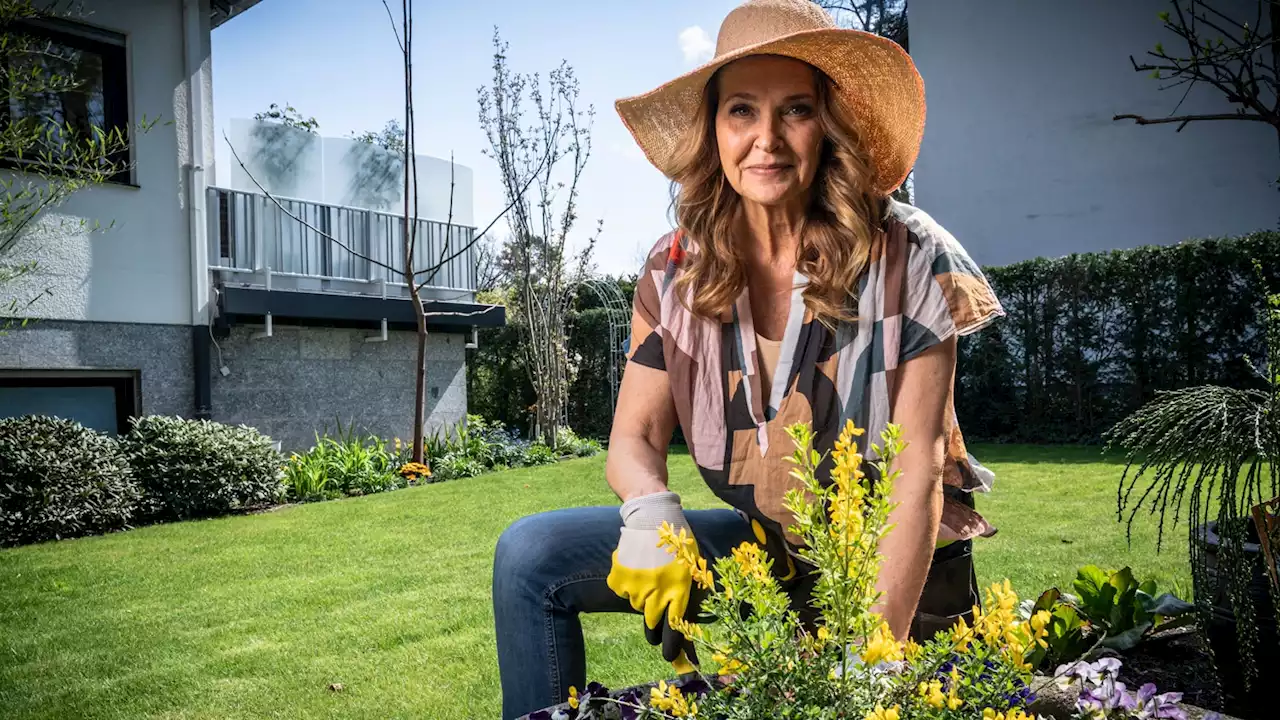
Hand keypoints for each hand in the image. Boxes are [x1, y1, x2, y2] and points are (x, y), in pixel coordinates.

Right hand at [606, 491, 700, 670]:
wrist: (652, 516)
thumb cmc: (678, 541)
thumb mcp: (692, 566)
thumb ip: (689, 593)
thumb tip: (687, 620)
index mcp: (679, 589)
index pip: (674, 628)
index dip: (672, 646)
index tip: (669, 657)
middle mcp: (657, 592)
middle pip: (653, 622)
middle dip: (654, 626)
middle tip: (655, 614)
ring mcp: (636, 586)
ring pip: (637, 605)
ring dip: (643, 597)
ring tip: (649, 573)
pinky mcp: (619, 578)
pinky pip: (622, 591)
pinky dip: (627, 584)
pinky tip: (636, 566)